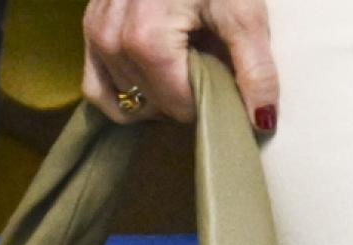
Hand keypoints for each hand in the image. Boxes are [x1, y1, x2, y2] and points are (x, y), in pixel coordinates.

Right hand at [82, 0, 277, 131]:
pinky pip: (97, 84)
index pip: (178, 105)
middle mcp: (111, 38)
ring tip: (182, 61)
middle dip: (184, 95)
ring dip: (157, 93)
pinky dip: (124, 93)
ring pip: (127, 96)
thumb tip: (262, 121)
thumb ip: (256, 70)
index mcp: (147, 39)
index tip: (223, 77)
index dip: (208, 101)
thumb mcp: (244, 14)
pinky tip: (151, 85)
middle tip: (205, 62)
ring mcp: (95, 31)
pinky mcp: (90, 25)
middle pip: (154, 102)